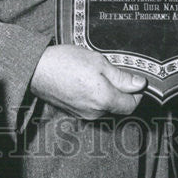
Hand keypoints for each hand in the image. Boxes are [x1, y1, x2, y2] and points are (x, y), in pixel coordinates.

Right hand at [29, 43, 145, 118]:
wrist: (37, 69)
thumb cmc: (67, 62)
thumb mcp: (99, 62)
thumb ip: (121, 77)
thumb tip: (141, 84)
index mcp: (104, 100)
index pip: (131, 105)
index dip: (137, 93)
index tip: (134, 79)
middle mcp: (95, 113)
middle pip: (118, 106)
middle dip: (121, 91)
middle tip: (113, 71)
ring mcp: (83, 114)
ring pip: (105, 106)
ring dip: (107, 93)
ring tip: (97, 74)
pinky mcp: (74, 112)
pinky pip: (92, 106)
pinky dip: (95, 96)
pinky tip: (87, 81)